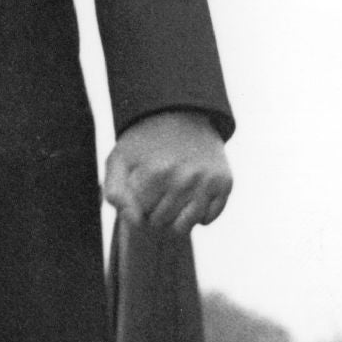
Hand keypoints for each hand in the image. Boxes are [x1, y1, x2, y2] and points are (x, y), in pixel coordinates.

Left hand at [102, 110, 232, 234]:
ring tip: (171, 195)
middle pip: (162, 223)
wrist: (181, 115)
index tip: (141, 185)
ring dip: (175, 217)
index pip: (141, 217)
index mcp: (156, 172)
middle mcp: (186, 178)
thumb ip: (115, 193)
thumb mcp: (119, 160)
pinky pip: (207, 219)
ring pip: (185, 227)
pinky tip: (191, 194)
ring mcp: (208, 181)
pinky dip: (198, 214)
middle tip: (157, 188)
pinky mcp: (225, 183)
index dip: (138, 204)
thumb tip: (136, 221)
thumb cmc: (145, 143)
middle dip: (155, 211)